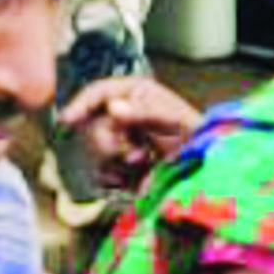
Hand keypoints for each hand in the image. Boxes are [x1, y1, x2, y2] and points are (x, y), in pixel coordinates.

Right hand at [57, 72, 202, 191]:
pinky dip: (113, 180)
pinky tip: (132, 181)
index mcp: (137, 95)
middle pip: (92, 125)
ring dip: (115, 162)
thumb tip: (114, 107)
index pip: (98, 92)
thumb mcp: (176, 121)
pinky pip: (99, 174)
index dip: (80, 104)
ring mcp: (120, 143)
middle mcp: (125, 116)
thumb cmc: (197, 142)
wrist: (206, 176)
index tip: (68, 120)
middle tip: (135, 154)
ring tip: (141, 165)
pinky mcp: (118, 169)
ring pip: (93, 152)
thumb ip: (145, 112)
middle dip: (110, 142)